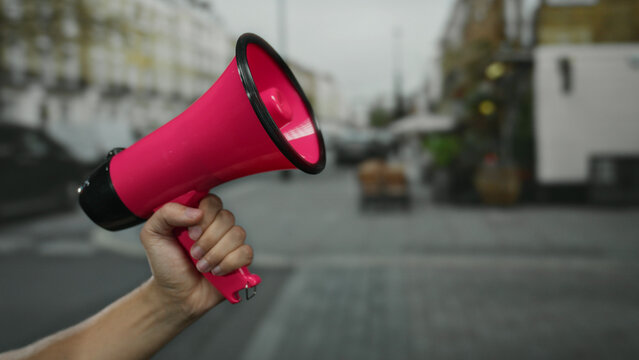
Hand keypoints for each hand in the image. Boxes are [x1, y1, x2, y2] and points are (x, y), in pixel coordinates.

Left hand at [140, 194, 252, 318]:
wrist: (174, 295)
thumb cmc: (165, 265)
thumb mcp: (153, 234)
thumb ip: (167, 213)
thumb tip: (197, 212)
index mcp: (197, 215)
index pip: (212, 201)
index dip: (205, 216)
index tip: (190, 233)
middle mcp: (216, 226)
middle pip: (227, 217)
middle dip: (208, 240)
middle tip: (194, 253)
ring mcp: (229, 243)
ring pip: (238, 234)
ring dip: (216, 254)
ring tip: (201, 266)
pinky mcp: (239, 260)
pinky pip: (246, 252)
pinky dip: (229, 263)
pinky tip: (216, 271)